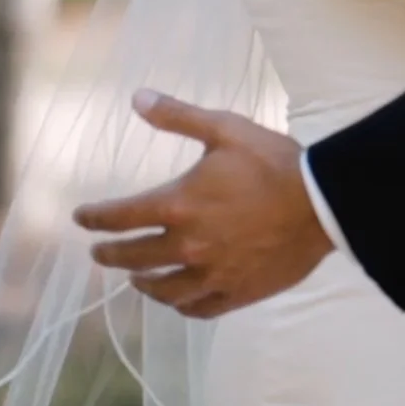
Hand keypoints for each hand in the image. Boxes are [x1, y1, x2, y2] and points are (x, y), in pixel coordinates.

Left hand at [75, 90, 333, 318]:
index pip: (119, 217)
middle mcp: (187, 246)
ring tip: (135, 280)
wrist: (323, 203)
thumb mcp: (225, 129)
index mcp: (177, 205)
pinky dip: (181, 305)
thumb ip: (178, 116)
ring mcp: (212, 274)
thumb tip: (137, 97)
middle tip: (99, 253)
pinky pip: (198, 308)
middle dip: (110, 254)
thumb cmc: (274, 162)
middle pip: (133, 257)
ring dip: (142, 284)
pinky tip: (177, 300)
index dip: (94, 217)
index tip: (81, 218)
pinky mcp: (237, 291)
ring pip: (162, 290)